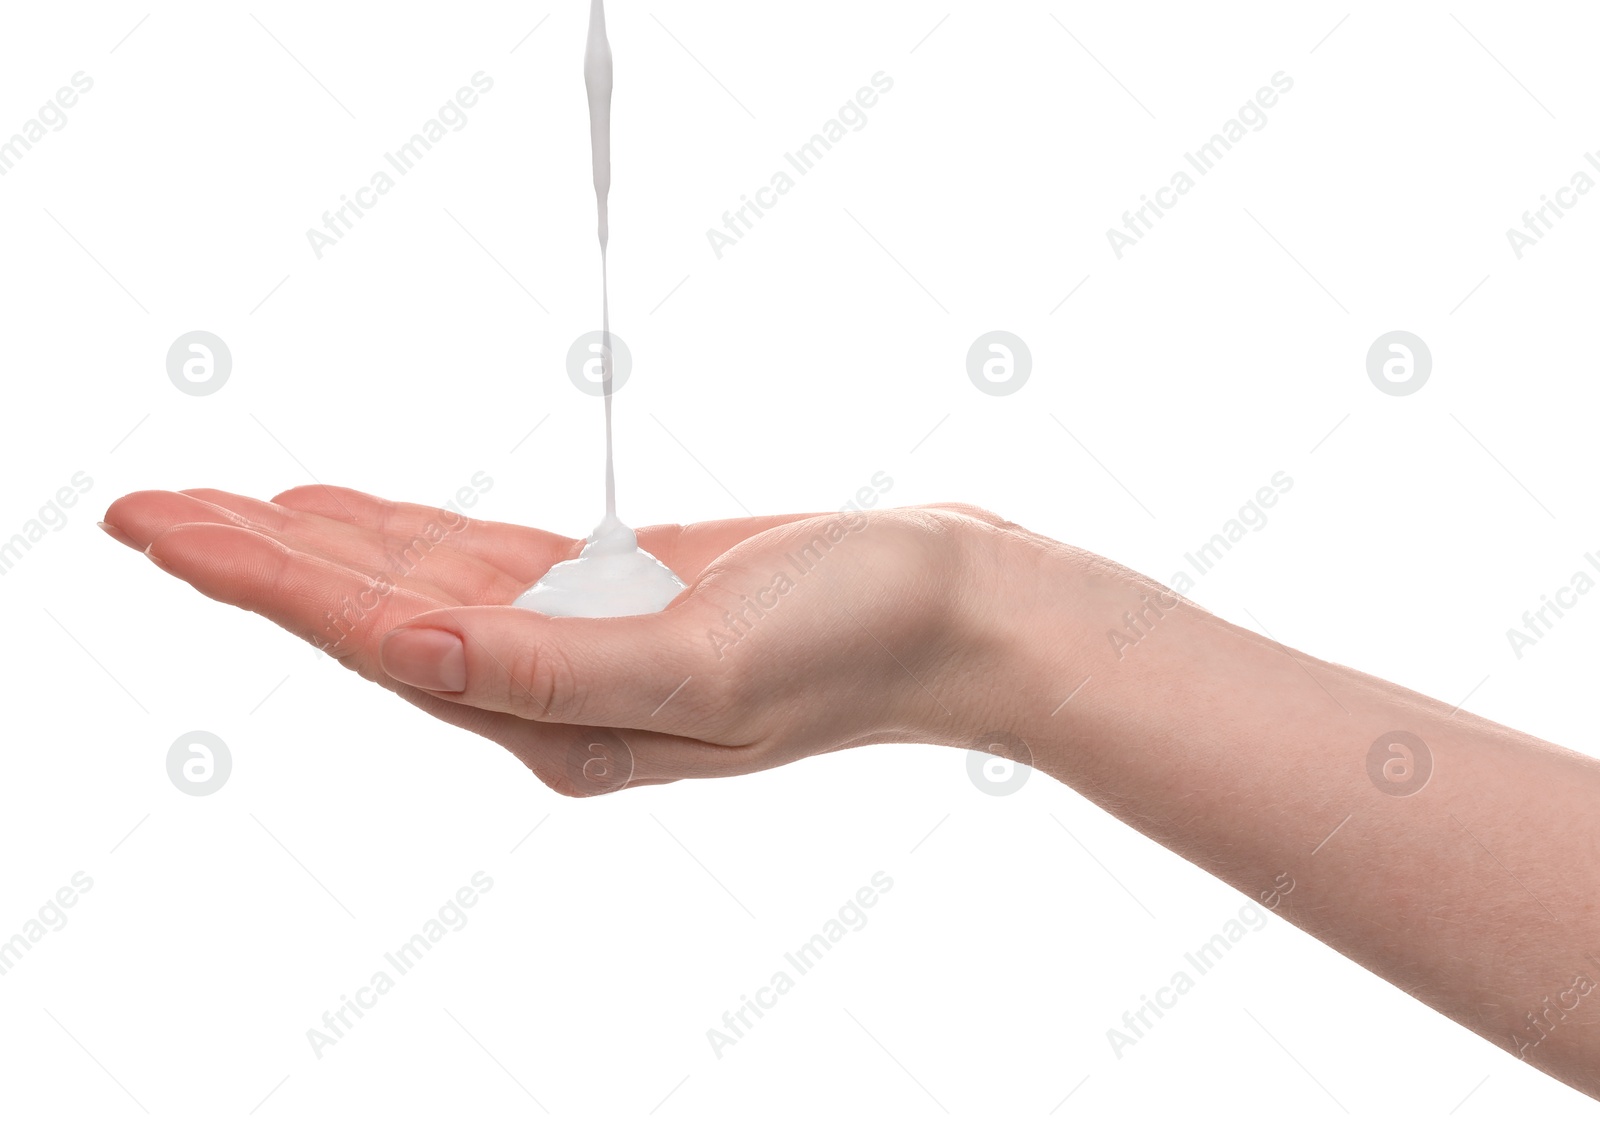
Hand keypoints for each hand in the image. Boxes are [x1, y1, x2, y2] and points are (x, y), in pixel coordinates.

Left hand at [101, 486, 1020, 795]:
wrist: (953, 609)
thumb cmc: (855, 639)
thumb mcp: (706, 659)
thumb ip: (554, 667)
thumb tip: (409, 652)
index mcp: (565, 725)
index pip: (384, 644)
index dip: (268, 585)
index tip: (166, 529)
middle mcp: (556, 694)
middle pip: (375, 617)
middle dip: (255, 565)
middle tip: (141, 510)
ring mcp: (583, 642)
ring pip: (415, 584)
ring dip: (312, 545)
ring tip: (214, 509)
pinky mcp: (614, 593)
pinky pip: (479, 560)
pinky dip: (399, 532)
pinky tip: (341, 512)